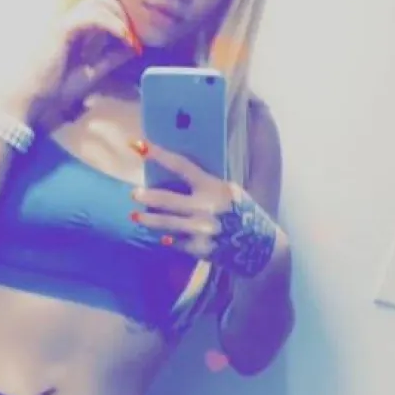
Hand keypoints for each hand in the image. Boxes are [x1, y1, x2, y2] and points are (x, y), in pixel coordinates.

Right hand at [0, 0, 141, 129]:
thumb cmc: (52, 92)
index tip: (134, 43)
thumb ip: (108, 61)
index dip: (120, 21)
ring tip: (129, 38)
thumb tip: (131, 49)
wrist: (28, 100)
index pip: (100, 11)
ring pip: (97, 1)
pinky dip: (112, 24)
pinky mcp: (63, 29)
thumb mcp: (90, 75)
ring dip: (119, 16)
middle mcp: (69, 23)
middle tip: (133, 38)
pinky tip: (123, 39)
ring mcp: (64, 24)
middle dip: (122, 13)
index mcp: (73, 33)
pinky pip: (92, 16)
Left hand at [129, 140, 278, 276]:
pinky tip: (161, 237)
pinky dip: (167, 239)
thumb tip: (173, 178)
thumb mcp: (229, 192)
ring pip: (165, 223)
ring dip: (148, 219)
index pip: (181, 166)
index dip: (159, 155)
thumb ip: (205, 185)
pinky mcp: (199, 249)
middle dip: (148, 197)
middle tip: (134, 194)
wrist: (260, 247)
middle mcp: (206, 207)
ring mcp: (201, 230)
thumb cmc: (242, 213)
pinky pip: (175, 242)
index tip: (139, 146)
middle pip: (167, 199)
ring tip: (135, 216)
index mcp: (214, 187)